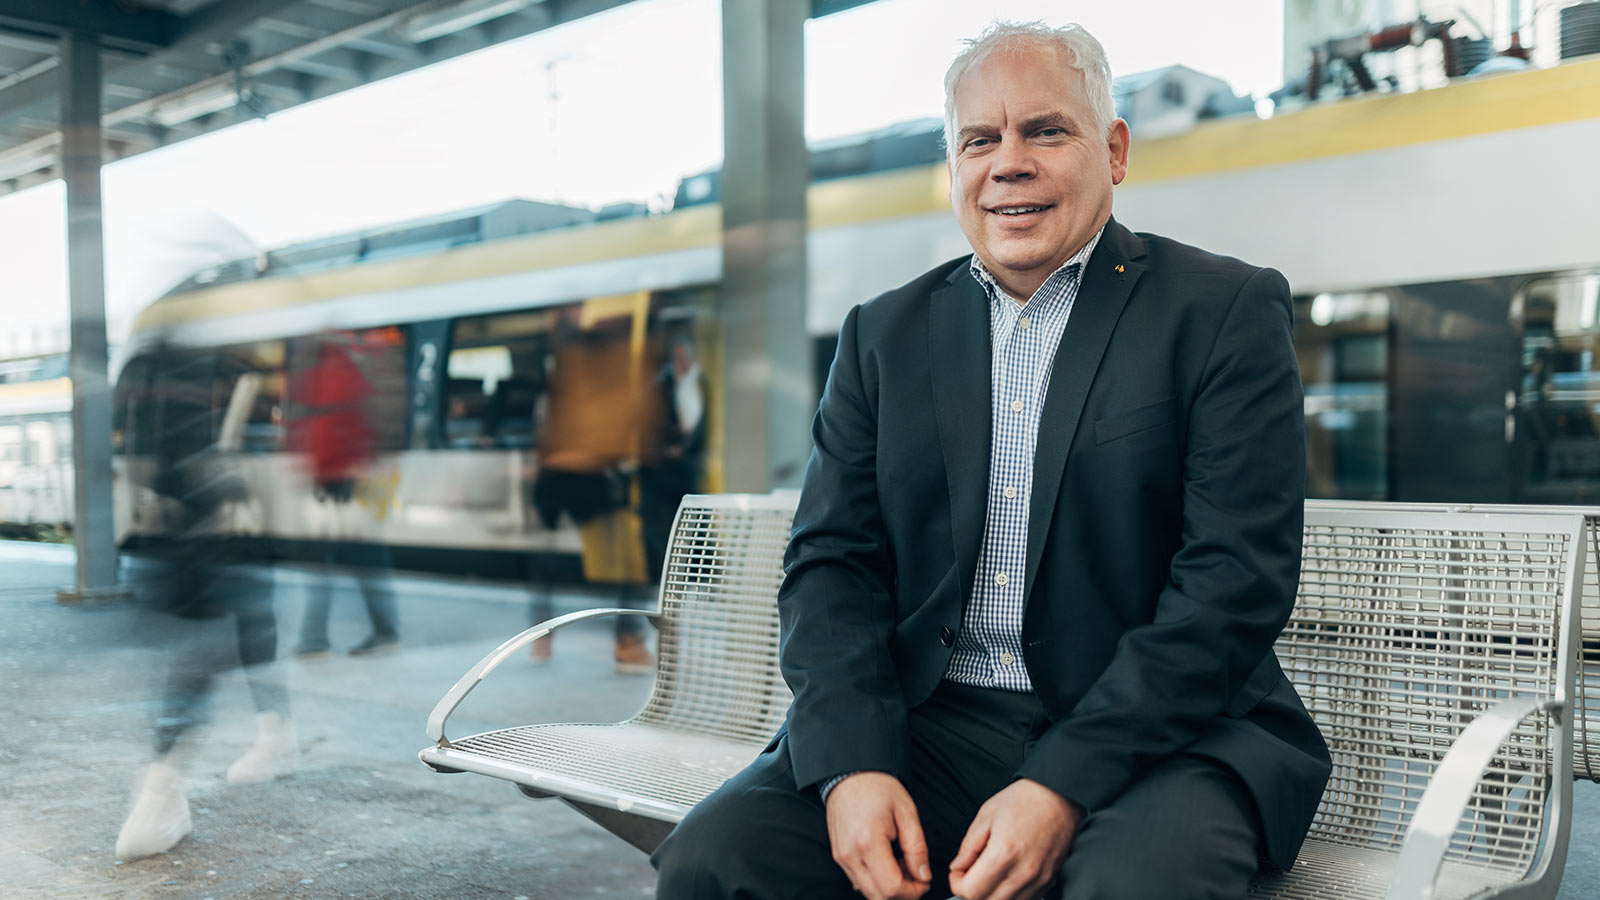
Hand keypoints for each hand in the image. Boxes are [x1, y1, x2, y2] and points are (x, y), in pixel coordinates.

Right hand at [825, 771, 931, 899]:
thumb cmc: (877, 787)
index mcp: (868, 842)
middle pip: (878, 896)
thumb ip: (917, 848)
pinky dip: (876, 880)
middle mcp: (850, 854)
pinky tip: (887, 862)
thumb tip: (923, 875)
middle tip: (916, 876)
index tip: (924, 881)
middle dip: (902, 893)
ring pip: (868, 892)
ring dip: (889, 887)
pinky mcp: (839, 856)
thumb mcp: (907, 813)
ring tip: (902, 864)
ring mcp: (842, 857)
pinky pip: (858, 880)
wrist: (850, 773)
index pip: (891, 888)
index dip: (912, 891)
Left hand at [948, 779, 1080, 899]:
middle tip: (969, 873)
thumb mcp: (986, 815)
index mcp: (1003, 853)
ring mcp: (1038, 880)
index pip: (971, 892)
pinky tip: (1006, 875)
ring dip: (991, 894)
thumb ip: (969, 846)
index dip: (957, 884)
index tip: (957, 873)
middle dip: (972, 891)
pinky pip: (1024, 899)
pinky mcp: (1048, 881)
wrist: (1059, 796)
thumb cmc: (1025, 800)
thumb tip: (958, 866)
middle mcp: (1023, 872)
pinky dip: (1010, 894)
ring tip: (988, 872)